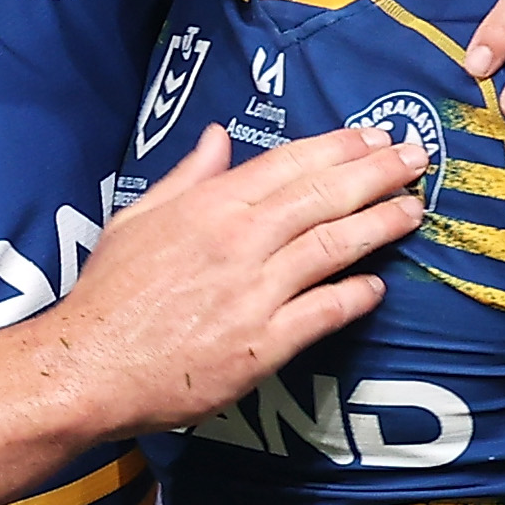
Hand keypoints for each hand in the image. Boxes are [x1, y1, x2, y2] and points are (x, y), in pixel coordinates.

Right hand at [38, 126, 430, 437]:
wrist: (88, 367)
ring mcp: (252, 293)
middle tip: (417, 158)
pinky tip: (378, 285)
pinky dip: (355, 296)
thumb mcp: (137, 218)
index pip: (289, 164)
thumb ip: (185, 177)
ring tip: (413, 211)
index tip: (375, 137)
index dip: (339, 147)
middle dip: (377, 173)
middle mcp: (238, 241)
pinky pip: (322, 313)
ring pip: (333, 247)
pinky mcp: (260, 345)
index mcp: (209, 206)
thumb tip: (218, 137)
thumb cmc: (108, 295)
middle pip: (323, 196)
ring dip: (380, 225)